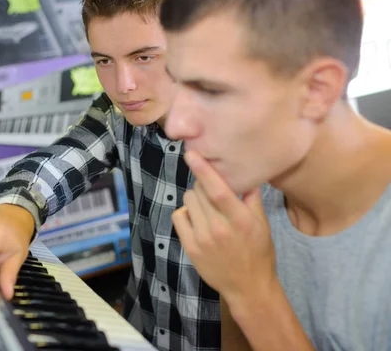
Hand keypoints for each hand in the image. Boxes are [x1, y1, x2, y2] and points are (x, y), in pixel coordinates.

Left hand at [172, 150, 276, 304]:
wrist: (248, 287)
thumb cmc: (258, 252)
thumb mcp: (262, 224)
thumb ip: (252, 198)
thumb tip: (245, 173)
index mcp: (240, 220)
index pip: (218, 190)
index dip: (203, 170)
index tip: (191, 153)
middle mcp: (219, 228)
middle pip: (200, 191)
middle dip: (204, 184)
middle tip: (212, 191)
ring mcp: (202, 239)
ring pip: (188, 201)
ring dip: (196, 199)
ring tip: (207, 208)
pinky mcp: (190, 247)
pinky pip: (179, 216)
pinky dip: (186, 213)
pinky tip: (197, 219)